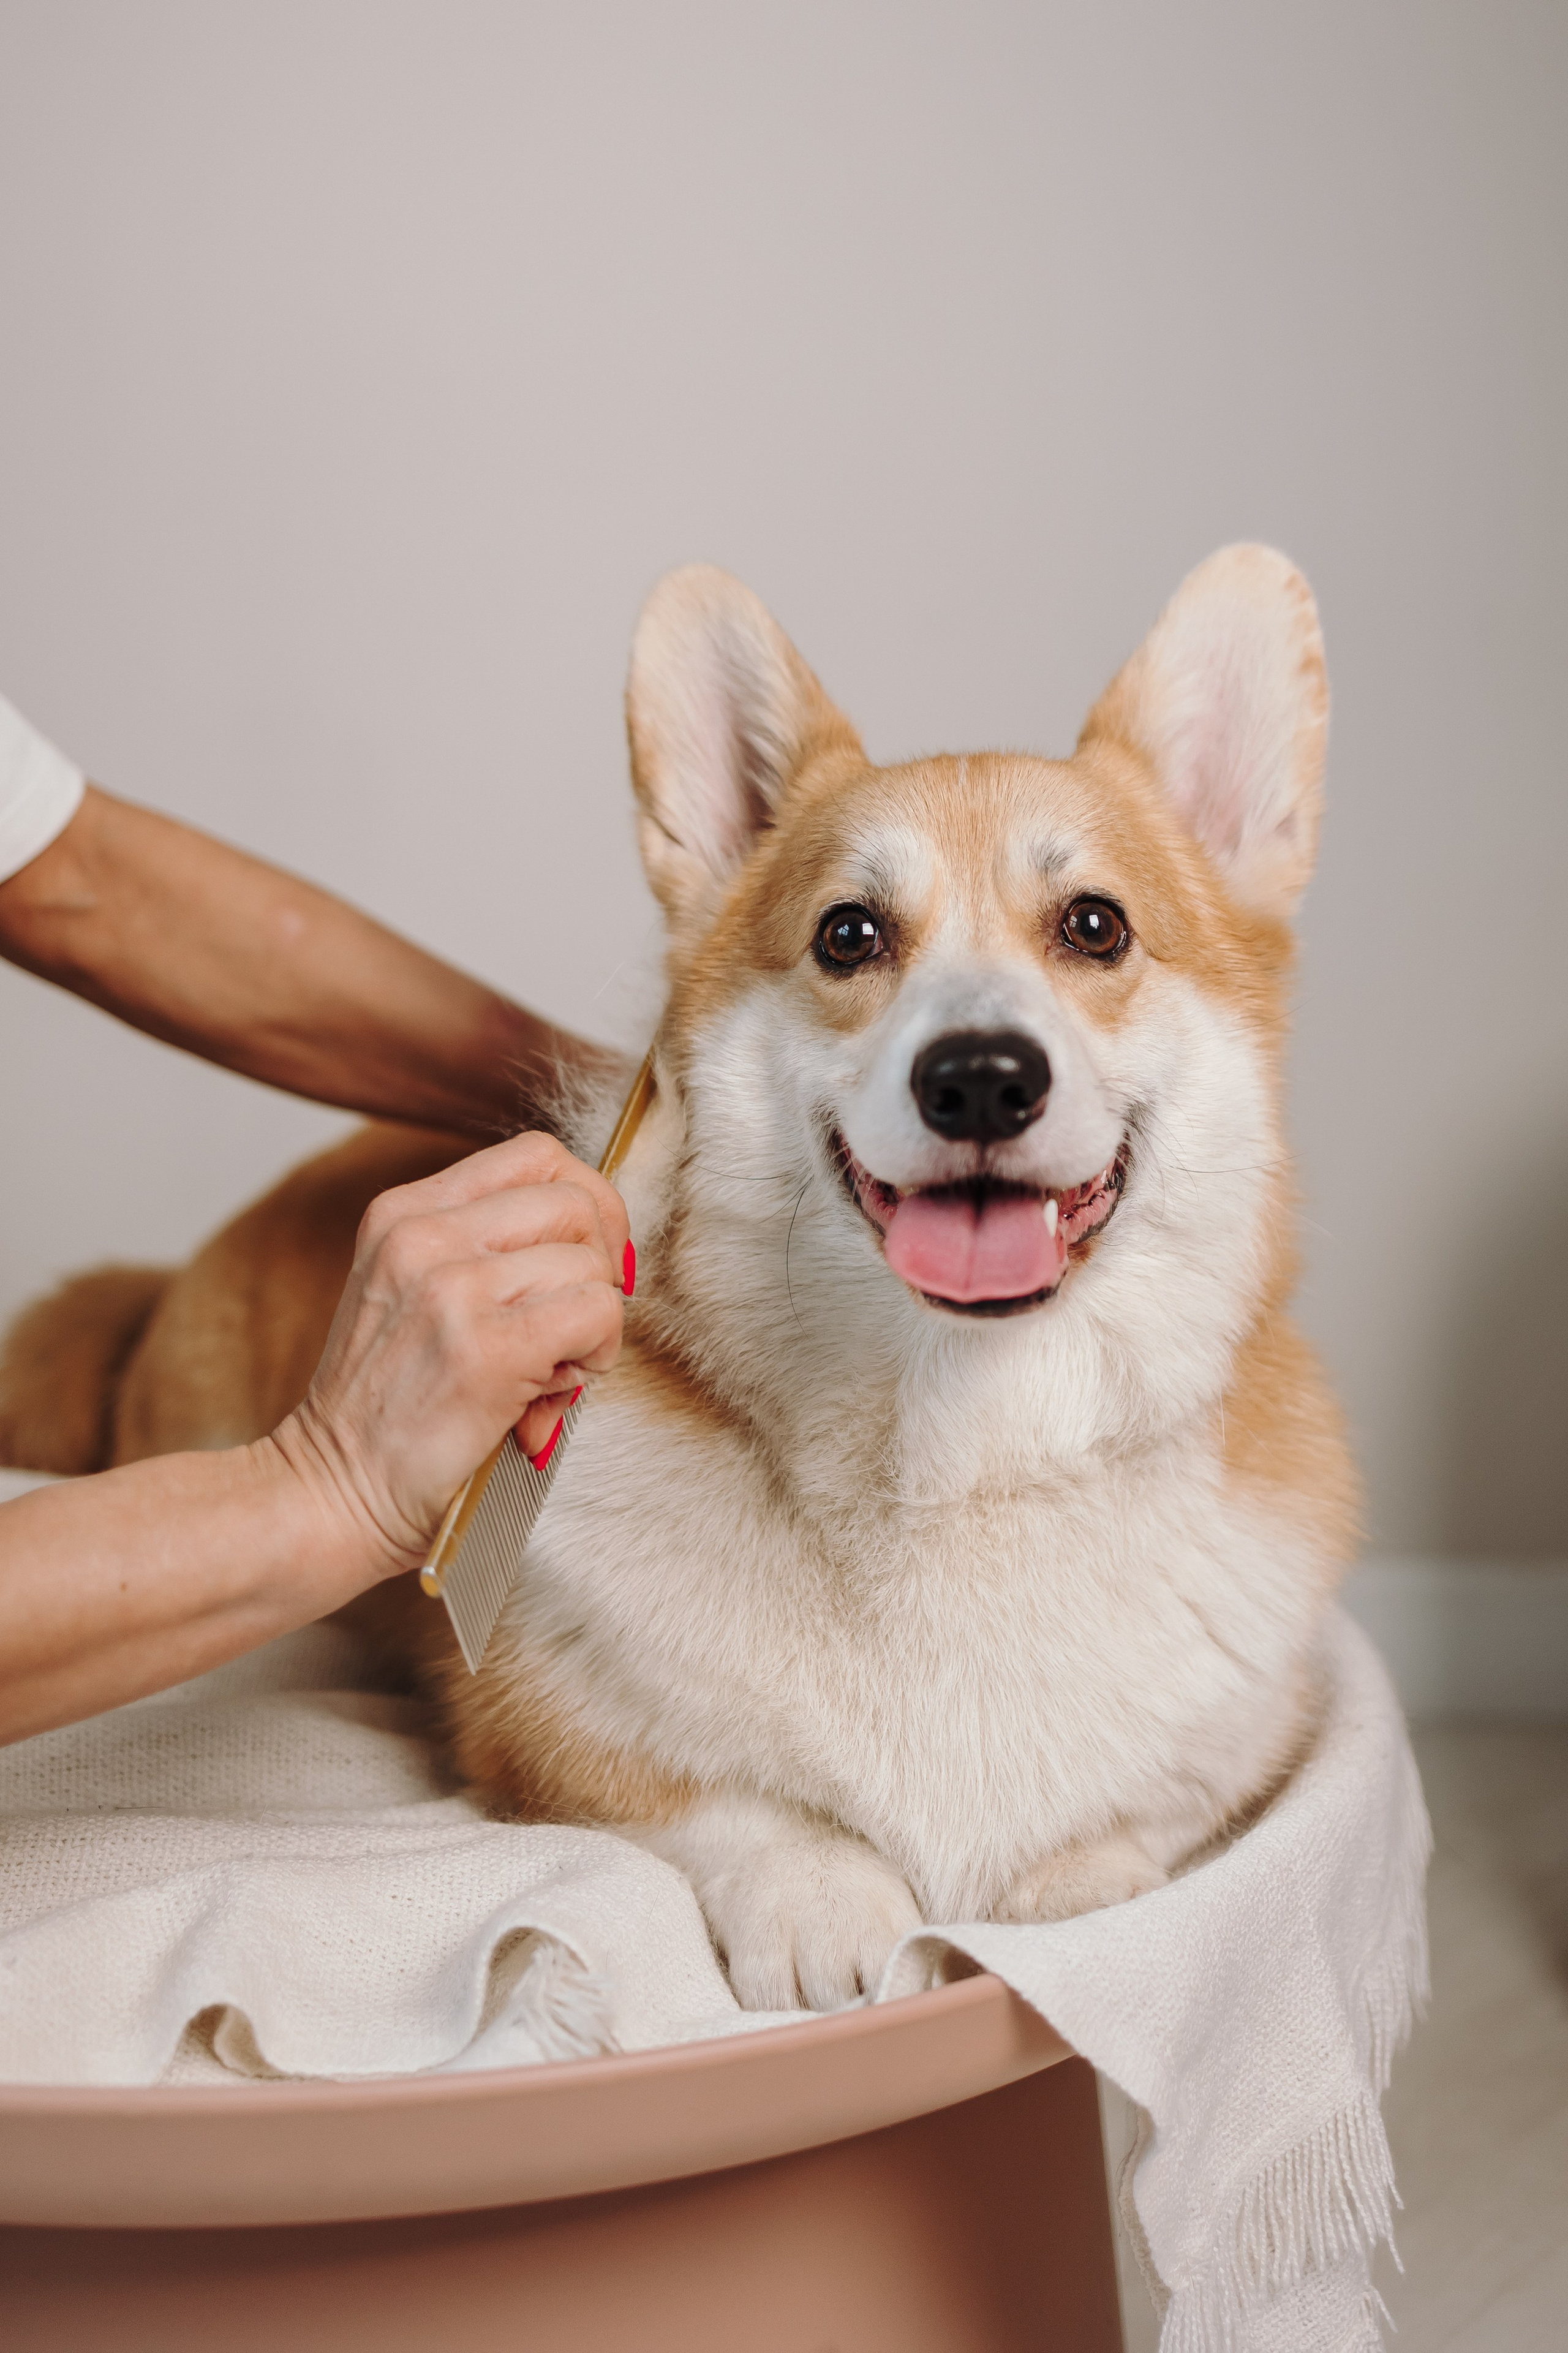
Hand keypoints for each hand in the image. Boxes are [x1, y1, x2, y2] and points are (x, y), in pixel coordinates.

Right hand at [273, 1133, 629, 1572]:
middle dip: (601, 1261)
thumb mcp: (413, 1294)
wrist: (329, 1491)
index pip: (536, 1156)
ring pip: (589, 1259)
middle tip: (577, 1322)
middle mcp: (422, 1237)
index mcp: (403, 1214)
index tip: (583, 1261)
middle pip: (574, 1198)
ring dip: (597, 1314)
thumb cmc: (389, 1411)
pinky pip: (595, 1311)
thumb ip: (487, 1252)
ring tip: (557, 1362)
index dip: (586, 1203)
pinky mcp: (484, 1349)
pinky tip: (562, 1384)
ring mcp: (450, 1289)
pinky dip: (600, 1349)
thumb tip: (602, 1241)